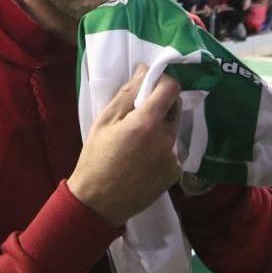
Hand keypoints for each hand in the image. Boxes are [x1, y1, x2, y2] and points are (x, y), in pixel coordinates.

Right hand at [67, 64, 182, 227]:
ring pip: (172, 130)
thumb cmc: (96, 158)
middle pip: (174, 108)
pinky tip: (143, 160)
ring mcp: (173, 157)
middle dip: (160, 105)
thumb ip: (127, 93)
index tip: (149, 85)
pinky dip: (161, 149)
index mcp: (147, 122)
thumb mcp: (104, 120)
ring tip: (137, 142)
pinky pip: (172, 151)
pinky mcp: (175, 173)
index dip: (162, 81)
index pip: (171, 88)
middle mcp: (166, 138)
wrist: (98, 202)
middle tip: (138, 115)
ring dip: (160, 128)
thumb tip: (144, 71)